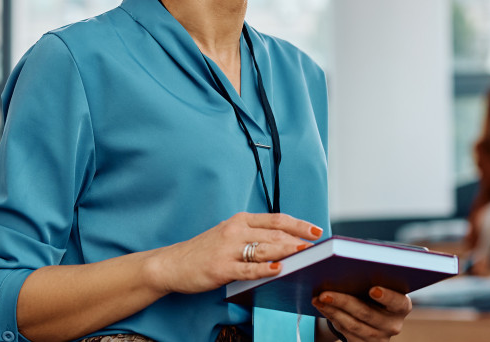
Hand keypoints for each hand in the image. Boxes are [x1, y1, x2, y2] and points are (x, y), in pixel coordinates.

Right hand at [145, 212, 320, 294]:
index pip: (276, 219)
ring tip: (305, 255)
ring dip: (287, 252)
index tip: (316, 231)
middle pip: (274, 234)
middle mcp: (235, 230)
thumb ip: (254, 235)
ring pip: (264, 249)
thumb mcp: (230, 234)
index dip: (298, 224)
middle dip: (298, 241)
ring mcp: (228, 249)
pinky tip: (279, 270)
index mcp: (240, 220)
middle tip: (317, 248)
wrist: (173, 263)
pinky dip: (264, 269)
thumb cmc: (205, 250)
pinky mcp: (221, 268)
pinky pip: (247, 269)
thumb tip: (286, 242)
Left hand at [312, 285, 411, 340]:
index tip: (373, 289)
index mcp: (402, 306)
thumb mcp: (381, 284)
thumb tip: (344, 264)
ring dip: (333, 310)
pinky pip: (345, 332)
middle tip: (325, 292)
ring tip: (318, 299)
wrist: (374, 317)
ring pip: (353, 325)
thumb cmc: (376, 293)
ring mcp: (378, 337)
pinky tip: (322, 307)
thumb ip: (372, 275)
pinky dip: (332, 317)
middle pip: (367, 313)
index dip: (387, 296)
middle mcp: (393, 324)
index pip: (399, 302)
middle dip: (344, 301)